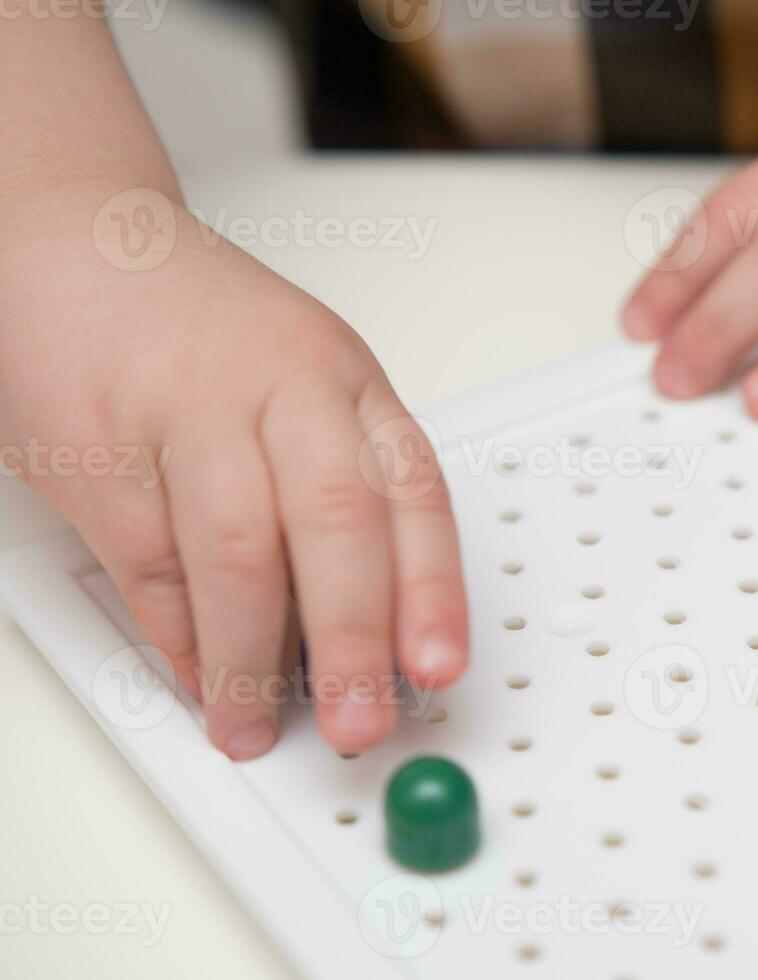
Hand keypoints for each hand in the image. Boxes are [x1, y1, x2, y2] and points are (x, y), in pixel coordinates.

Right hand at [0, 184, 468, 758]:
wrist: (75, 247)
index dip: (431, 592)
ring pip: (238, 553)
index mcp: (347, 383)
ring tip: (255, 725)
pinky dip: (178, 636)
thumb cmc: (204, 333)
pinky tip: (200, 677)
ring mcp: (188, 416)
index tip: (438, 668)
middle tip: (357, 723)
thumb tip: (373, 629)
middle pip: (337, 525)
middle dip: (352, 641)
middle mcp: (281, 393)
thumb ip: (343, 491)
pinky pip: (151, 563)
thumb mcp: (305, 386)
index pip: (414, 494)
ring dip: (250, 661)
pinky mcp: (101, 449)